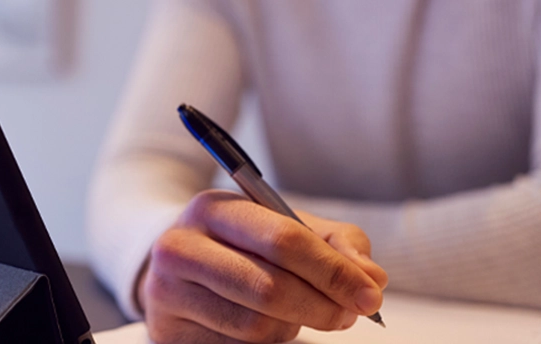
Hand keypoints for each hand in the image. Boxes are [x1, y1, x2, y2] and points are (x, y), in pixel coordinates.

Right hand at [136, 190, 387, 342]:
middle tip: (349, 314)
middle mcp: (181, 246)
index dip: (333, 271)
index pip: (283, 240)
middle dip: (322, 306)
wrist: (179, 266)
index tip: (370, 296)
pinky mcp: (168, 333)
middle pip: (269, 289)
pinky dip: (269, 340)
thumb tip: (372, 278)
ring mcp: (168, 293)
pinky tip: (270, 323)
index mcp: (214, 208)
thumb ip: (336, 243)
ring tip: (303, 311)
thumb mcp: (286, 226)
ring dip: (295, 325)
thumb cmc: (243, 244)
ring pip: (255, 326)